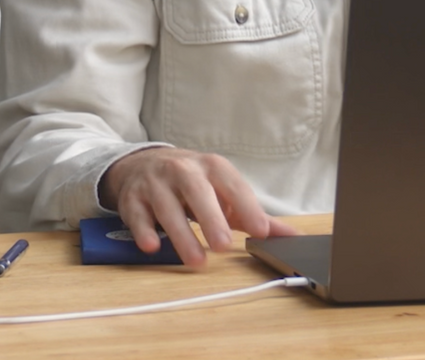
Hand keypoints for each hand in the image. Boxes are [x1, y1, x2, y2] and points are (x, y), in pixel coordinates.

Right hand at [98, 147, 299, 267]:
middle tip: (223, 246)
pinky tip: (151, 246)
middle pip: (197, 191)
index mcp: (211, 167)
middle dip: (210, 218)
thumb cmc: (193, 183)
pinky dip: (143, 230)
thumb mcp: (223, 192)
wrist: (143, 164)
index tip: (260, 230)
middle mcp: (183, 170)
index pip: (232, 184)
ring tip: (196, 261)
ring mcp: (155, 183)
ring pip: (167, 207)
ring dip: (181, 235)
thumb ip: (254, 214)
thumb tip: (292, 237)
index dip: (247, 206)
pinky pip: (136, 215)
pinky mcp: (132, 198)